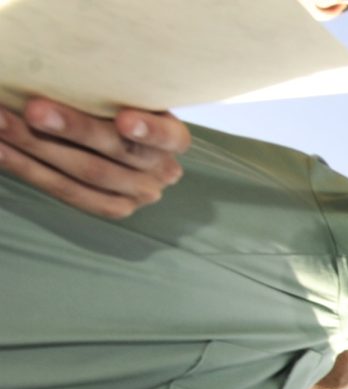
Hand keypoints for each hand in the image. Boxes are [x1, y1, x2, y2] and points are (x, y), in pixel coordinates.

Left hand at [0, 101, 188, 220]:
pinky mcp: (112, 208)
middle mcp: (161, 170)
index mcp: (172, 137)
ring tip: (0, 122)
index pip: (168, 135)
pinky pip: (68, 192)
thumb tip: (60, 63)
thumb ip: (105, 89)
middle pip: (117, 152)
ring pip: (87, 173)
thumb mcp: (122, 92)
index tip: (125, 119)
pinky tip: (1, 150)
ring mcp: (138, 194)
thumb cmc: (113, 102)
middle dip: (72, 129)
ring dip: (36, 146)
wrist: (109, 138)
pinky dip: (28, 169)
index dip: (149, 130)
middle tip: (33, 109)